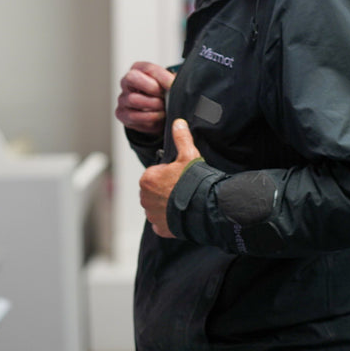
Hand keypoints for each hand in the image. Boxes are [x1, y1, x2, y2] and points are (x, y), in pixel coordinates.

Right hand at [115, 61, 175, 134]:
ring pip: (134, 99)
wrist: (157, 114)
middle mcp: (127, 82)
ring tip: (163, 107)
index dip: (162, 77)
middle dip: (152, 88)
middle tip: (164, 96)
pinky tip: (158, 115)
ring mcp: (122, 98)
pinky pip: (134, 116)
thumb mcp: (167, 85)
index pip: (148, 68)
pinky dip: (150, 117)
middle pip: (132, 78)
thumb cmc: (160, 95)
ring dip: (153, 105)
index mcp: (138, 69)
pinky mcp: (122, 114)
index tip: (172, 85)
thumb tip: (177, 82)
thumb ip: (171, 81)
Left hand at [139, 119, 202, 237]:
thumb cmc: (194, 181)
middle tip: (182, 188)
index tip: (179, 176)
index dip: (168, 174)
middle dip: (164, 190)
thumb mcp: (189, 155)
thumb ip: (181, 138)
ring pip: (156, 207)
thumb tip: (178, 123)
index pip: (154, 175)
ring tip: (183, 201)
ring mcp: (152, 214)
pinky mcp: (160, 228)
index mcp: (147, 179)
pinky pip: (161, 223)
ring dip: (166, 205)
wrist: (204, 207)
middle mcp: (145, 197)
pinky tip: (180, 214)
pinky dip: (168, 220)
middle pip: (154, 191)